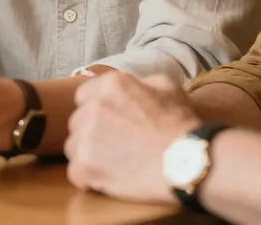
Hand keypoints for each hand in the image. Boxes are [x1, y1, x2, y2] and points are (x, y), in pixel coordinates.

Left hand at [65, 72, 200, 202]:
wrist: (187, 162)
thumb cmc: (181, 125)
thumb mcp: (167, 87)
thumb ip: (141, 82)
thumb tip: (132, 86)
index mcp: (110, 85)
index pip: (83, 95)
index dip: (95, 109)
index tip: (109, 122)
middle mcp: (93, 107)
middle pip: (77, 121)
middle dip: (91, 132)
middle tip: (113, 144)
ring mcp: (86, 138)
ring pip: (73, 146)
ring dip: (87, 154)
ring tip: (112, 163)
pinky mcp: (85, 167)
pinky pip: (75, 173)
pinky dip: (88, 178)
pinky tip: (106, 179)